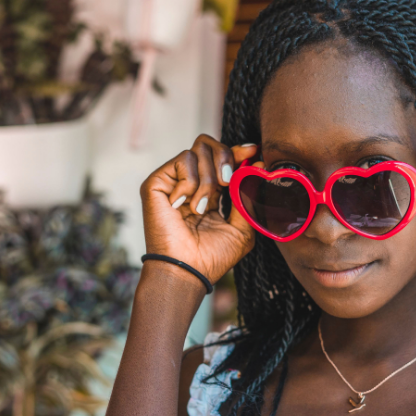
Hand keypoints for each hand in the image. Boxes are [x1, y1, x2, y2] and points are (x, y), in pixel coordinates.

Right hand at [140, 135, 258, 283]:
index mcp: (210, 192)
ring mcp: (173, 182)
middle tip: (227, 182)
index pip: (222, 159)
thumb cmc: (213, 257)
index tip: (252, 150)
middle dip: (225, 158)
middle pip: (208, 144)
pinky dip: (190, 183)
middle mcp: (190, 183)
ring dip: (208, 180)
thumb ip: (248, 196)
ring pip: (198, 150)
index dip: (237, 151)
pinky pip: (183, 161)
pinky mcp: (157, 182)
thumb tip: (259, 165)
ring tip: (201, 208)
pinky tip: (184, 206)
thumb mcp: (242, 227)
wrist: (188, 271)